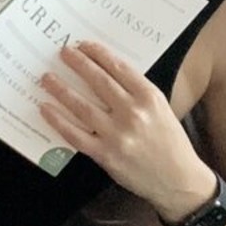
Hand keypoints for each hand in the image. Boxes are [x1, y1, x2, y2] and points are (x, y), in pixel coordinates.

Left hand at [37, 41, 214, 218]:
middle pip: (99, 82)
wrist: (178, 180)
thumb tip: (106, 74)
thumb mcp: (162, 110)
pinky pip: (75, 134)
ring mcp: (117, 135)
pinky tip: (46, 109)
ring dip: (61, 89)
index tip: (84, 45)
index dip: (98, 54)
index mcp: (149, 98)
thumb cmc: (170, 143)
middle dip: (78, 64)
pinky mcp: (105, 155)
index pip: (119, 68)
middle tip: (63, 52)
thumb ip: (138, 93)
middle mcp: (133, 113)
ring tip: (47, 78)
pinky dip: (58, 120)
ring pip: (82, 106)